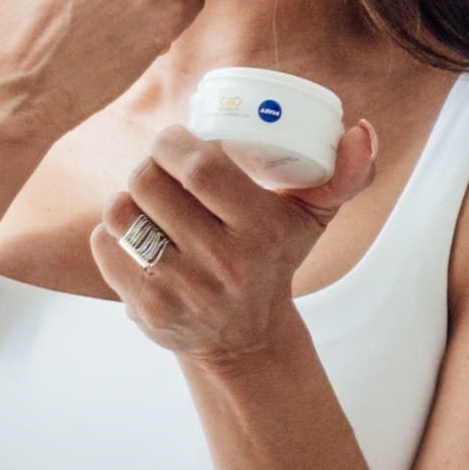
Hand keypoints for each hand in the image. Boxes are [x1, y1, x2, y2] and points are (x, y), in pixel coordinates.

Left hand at [92, 116, 378, 371]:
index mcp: (261, 231)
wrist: (246, 338)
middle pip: (149, 182)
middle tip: (160, 167)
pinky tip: (137, 236)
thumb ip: (341, 174)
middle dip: (148, 164)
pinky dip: (114, 232)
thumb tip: (362, 131)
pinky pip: (106, 246)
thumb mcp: (310, 220)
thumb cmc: (272, 260)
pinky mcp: (148, 309)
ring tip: (149, 202)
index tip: (177, 142)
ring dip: (128, 197)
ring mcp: (182, 289)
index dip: (174, 142)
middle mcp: (221, 264)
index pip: (199, 167)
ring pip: (121, 211)